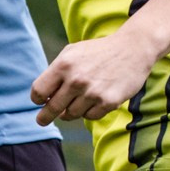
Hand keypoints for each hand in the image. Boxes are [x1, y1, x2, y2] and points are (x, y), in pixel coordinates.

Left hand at [30, 29, 160, 126]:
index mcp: (63, 65)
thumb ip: (55, 72)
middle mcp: (76, 79)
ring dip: (71, 111)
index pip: (39, 91)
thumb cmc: (98, 52)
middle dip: (45, 117)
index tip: (40, 102)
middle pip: (52, 108)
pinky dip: (89, 112)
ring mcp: (92, 92)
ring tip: (78, 101)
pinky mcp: (108, 102)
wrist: (132, 48)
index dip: (37, 99)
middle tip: (41, 121)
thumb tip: (43, 98)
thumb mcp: (72, 53)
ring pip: (71, 114)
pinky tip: (94, 101)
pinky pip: (90, 116)